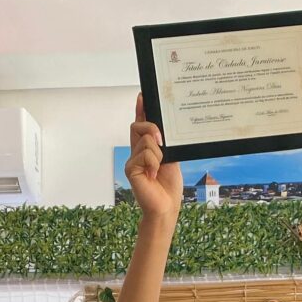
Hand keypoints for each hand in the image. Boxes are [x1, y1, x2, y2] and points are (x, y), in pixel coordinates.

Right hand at [125, 95, 182, 223]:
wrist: (166, 206)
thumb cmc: (169, 186)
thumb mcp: (171, 158)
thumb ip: (163, 144)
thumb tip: (158, 131)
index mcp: (147, 149)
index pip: (141, 125)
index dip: (141, 110)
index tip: (142, 95)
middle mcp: (137, 152)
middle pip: (139, 126)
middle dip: (152, 128)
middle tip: (161, 141)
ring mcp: (132, 160)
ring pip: (145, 140)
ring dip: (157, 154)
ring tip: (158, 169)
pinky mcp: (130, 168)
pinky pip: (144, 154)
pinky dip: (153, 163)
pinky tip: (152, 175)